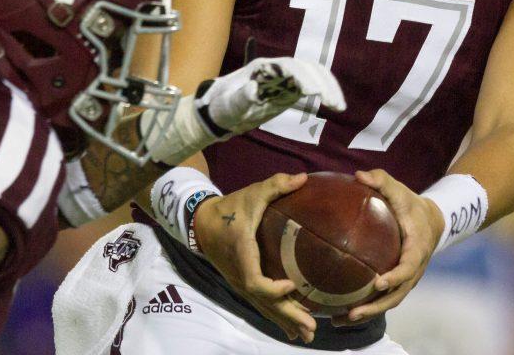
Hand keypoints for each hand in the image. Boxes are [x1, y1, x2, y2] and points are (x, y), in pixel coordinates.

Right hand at [192, 172, 319, 342]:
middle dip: (287, 315)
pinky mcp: (242, 284)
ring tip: (306, 336)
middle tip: (311, 328)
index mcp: (243, 254)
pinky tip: (291, 329)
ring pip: (263, 307)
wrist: (203, 222)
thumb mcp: (253, 193)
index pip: (254, 281)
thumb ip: (277, 185)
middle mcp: (240, 274)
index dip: (272, 289)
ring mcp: (240, 282)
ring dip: (284, 322)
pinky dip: (276, 317)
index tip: (292, 285)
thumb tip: (305, 177)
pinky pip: (260, 304)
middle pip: (263, 302)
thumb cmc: (231, 208)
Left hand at [198, 57, 345, 136]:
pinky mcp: (289, 91)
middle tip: (332, 103)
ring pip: (313, 75)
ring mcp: (284, 80)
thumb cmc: (221, 107)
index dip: (303, 76)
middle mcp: (276, 70)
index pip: (288, 66)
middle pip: (305, 68)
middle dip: (321, 82)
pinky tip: (336, 106)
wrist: (219, 112)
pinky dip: (326, 93)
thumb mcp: (228, 105)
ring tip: (339, 106)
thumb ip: (240, 97)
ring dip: (328, 87)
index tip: (313, 93)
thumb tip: (253, 90)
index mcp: (262, 68)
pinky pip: (313, 87)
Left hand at [335, 169, 444, 325]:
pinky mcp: (400, 282)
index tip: (378, 282)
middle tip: (352, 313)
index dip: (395, 276)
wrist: (432, 221)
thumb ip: (381, 180)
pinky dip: (368, 308)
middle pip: (397, 295)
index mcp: (416, 248)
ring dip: (369, 313)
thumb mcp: (399, 189)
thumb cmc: (411, 204)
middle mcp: (414, 269)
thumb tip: (359, 175)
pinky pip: (385, 298)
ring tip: (341, 321)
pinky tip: (343, 313)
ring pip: (390, 301)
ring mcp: (408, 279)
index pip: (408, 266)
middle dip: (376, 307)